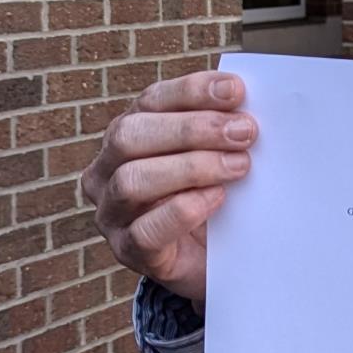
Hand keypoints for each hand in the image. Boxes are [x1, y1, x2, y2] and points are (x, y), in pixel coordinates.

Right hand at [79, 70, 255, 304]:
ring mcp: (111, 213)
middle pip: (130, 135)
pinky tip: (216, 199)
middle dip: (192, 129)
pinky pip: (145, 231)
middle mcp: (106, 170)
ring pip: (131, 180)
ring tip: (239, 166)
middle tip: (244, 132)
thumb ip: (221, 129)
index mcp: (127, 133)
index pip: (150, 101)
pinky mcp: (128, 251)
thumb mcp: (216, 155)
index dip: (191, 91)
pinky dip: (183, 211)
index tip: (236, 91)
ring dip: (191, 167)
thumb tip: (246, 103)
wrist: (217, 261)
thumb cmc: (213, 197)